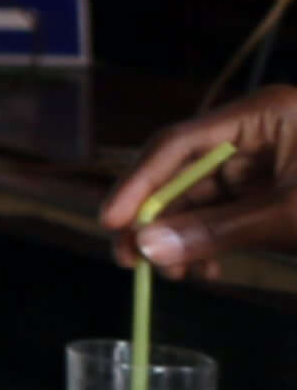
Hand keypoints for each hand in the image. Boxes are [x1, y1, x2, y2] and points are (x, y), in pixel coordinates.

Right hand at [107, 84, 296, 273]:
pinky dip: (211, 239)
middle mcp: (255, 132)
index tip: (110, 223)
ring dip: (182, 236)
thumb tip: (147, 249)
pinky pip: (226, 212)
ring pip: (201, 197)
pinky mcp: (271, 191)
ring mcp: (264, 162)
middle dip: (158, 218)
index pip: (178, 143)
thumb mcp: (288, 217)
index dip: (139, 183)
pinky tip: (204, 268)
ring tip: (172, 273)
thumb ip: (218, 231)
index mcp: (262, 115)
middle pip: (184, 171)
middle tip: (128, 258)